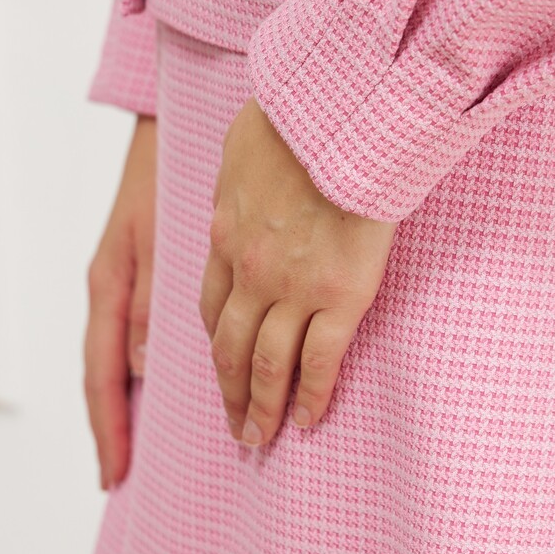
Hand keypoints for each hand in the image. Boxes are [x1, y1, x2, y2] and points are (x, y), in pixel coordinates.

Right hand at [84, 113, 156, 488]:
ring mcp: (121, 285)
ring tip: (135, 445)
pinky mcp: (138, 275)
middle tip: (118, 474)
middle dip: (111, 425)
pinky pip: (132, 334)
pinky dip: (139, 368)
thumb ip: (148, 302)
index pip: (103, 374)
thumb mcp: (155, 242)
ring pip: (118, 357)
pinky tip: (156, 385)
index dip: (109, 424)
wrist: (160, 138)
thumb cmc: (161, 184)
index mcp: (109, 289)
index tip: (114, 471)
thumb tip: (140, 367)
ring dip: (125, 402)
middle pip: (105, 374)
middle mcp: (110, 293)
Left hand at [199, 96, 396, 446]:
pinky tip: (309, 419)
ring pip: (267, 364)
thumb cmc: (298, 118)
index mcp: (226, 235)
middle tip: (234, 425)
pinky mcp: (340, 295)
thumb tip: (243, 175)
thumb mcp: (242, 145)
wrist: (342, 117)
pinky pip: (322, 360)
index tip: (223, 365)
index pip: (212, 305)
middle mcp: (251, 271)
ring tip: (260, 437)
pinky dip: (313, 395)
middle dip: (229, 391)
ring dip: (260, 406)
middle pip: (229, 347)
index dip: (216, 344)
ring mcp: (293, 288)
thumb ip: (238, 176)